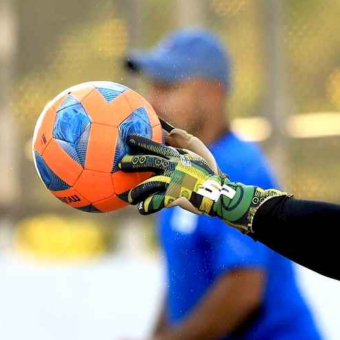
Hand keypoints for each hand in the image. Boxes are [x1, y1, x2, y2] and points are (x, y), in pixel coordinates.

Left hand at [116, 134, 286, 232]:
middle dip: (133, 162)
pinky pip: (158, 203)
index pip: (156, 146)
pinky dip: (149, 206)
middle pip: (148, 162)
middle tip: (120, 164)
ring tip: (128, 197)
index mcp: (177, 156)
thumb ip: (184, 141)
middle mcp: (173, 167)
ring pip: (149, 185)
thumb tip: (170, 129)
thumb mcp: (198, 153)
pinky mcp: (175, 196)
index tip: (128, 139)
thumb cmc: (209, 173)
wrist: (219, 193)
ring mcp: (174, 182)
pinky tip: (141, 210)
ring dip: (138, 191)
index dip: (141, 142)